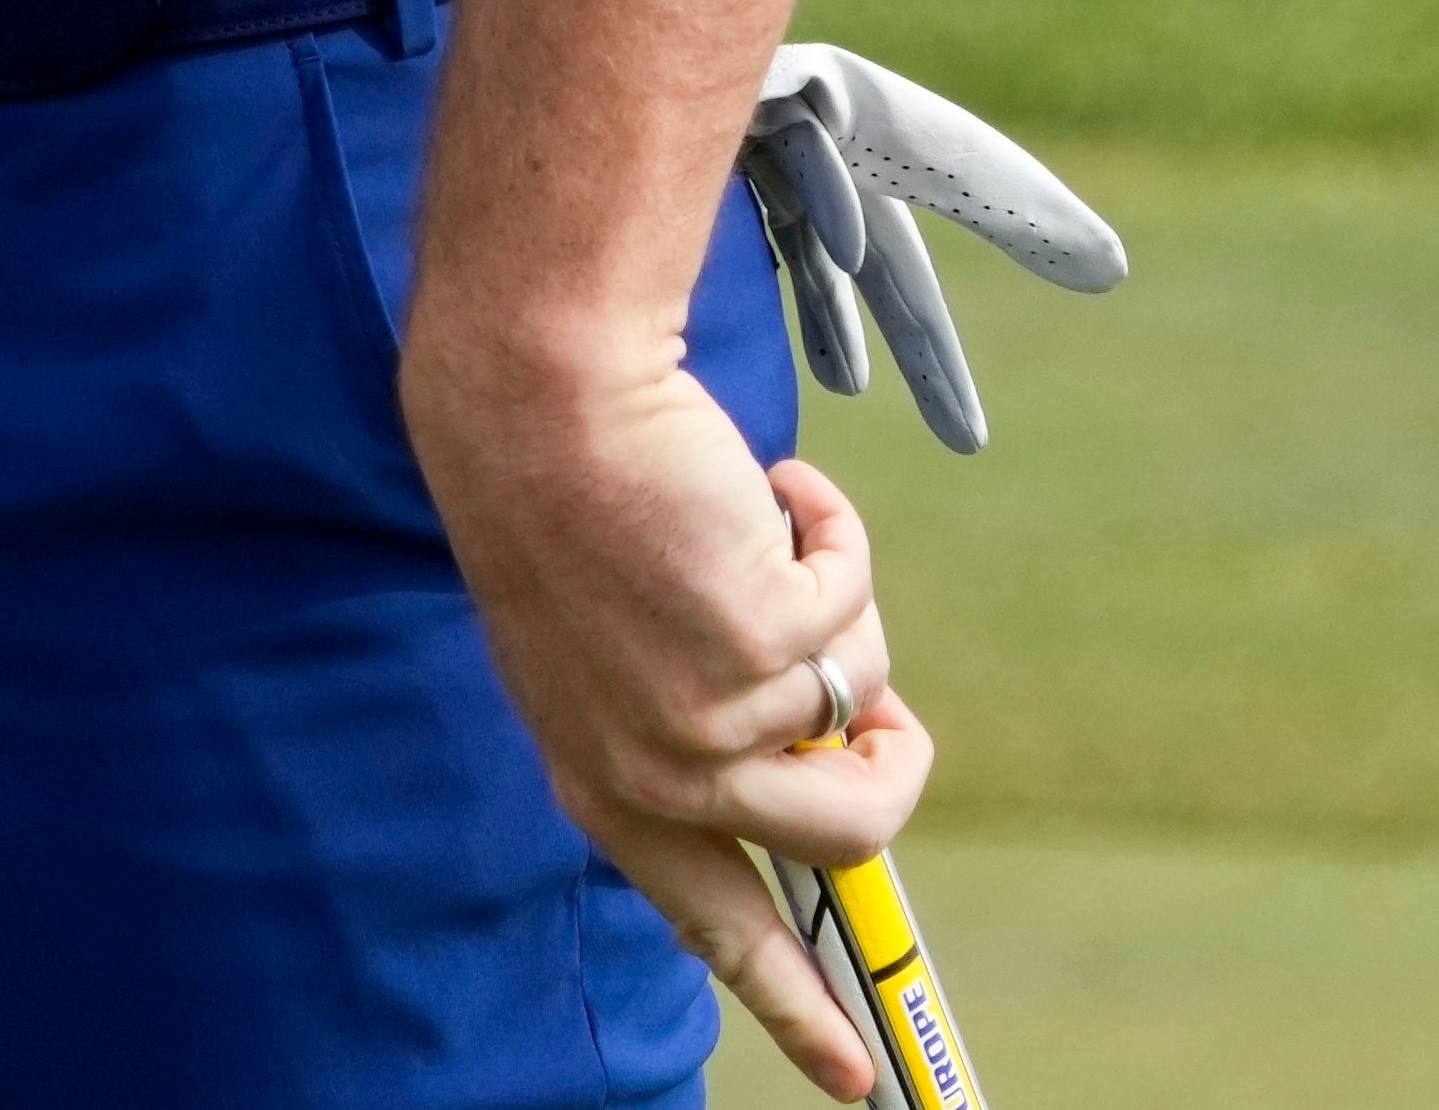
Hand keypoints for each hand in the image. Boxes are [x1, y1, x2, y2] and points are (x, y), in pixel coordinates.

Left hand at [409, 342, 935, 1098]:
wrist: (541, 396)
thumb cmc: (580, 503)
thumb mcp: (622, 652)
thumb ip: (713, 725)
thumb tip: (845, 750)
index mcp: (608, 789)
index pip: (719, 933)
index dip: (801, 1009)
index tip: (861, 1079)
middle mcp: (654, 776)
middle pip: (849, 838)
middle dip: (896, 769)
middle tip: (883, 710)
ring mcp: (706, 718)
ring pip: (868, 709)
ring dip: (846, 614)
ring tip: (764, 533)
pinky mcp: (755, 646)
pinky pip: (856, 603)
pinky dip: (831, 529)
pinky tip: (762, 483)